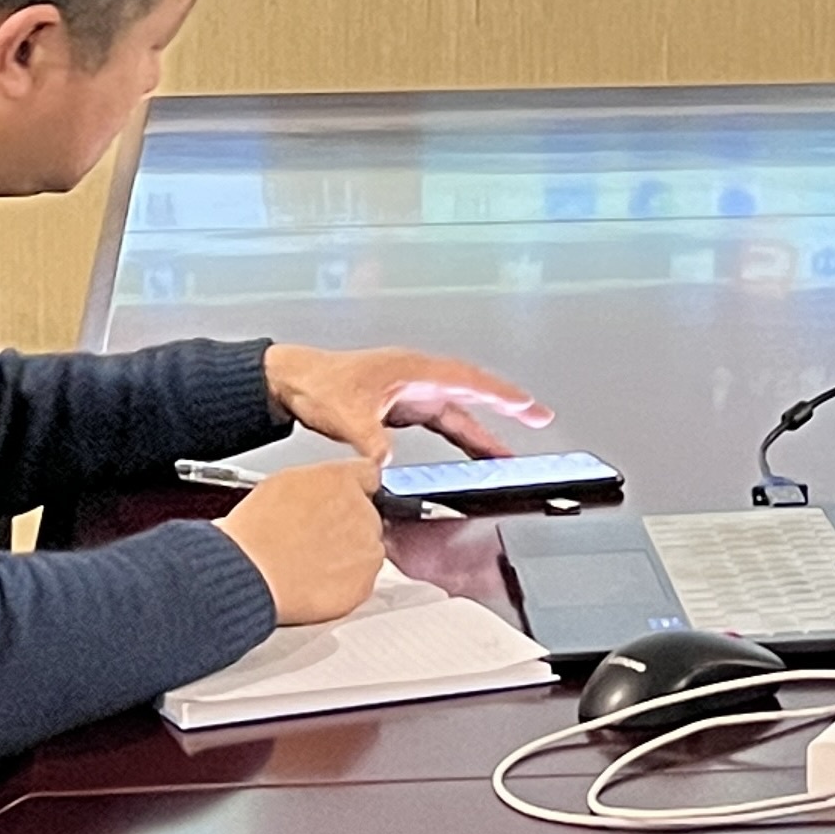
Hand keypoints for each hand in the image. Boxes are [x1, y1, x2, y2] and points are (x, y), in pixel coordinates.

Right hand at [219, 462, 382, 625]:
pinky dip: (344, 586)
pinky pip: (360, 583)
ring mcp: (366, 548)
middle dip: (348, 527)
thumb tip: (320, 493)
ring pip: (366, 550)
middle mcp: (361, 510)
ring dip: (348, 557)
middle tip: (317, 541)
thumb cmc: (255, 531)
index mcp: (342, 479)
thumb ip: (317, 483)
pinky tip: (316, 584)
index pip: (369, 475)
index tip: (346, 501)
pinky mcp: (363, 583)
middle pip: (367, 516)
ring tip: (312, 566)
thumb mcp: (282, 483)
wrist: (250, 571)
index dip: (355, 490)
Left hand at [262, 339, 552, 473]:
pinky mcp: (403, 407)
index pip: (466, 381)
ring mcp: (412, 392)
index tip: (527, 405)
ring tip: (510, 456)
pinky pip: (442, 424)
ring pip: (458, 413)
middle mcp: (418, 378)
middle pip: (472, 393)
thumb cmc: (319, 384)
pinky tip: (472, 458)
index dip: (499, 394)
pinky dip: (461, 439)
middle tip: (540, 417)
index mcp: (412, 370)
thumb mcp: (345, 414)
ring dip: (484, 432)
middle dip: (507, 406)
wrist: (294, 381)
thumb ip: (370, 439)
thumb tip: (387, 462)